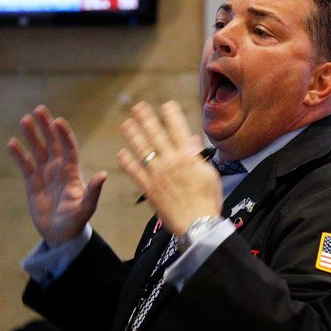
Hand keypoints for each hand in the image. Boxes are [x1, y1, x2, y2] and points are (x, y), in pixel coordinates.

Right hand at [8, 105, 106, 245]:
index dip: (64, 135)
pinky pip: (24, 164)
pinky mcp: (32, 182)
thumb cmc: (76, 220)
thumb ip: (93, 191)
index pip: (68, 148)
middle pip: (52, 142)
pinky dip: (18, 154)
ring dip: (32, 135)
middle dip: (46, 126)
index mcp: (72, 171)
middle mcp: (58, 168)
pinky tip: (12, 143)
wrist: (60, 233)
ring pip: (37, 149)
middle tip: (39, 109)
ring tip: (24, 119)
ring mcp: (44, 173)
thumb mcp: (86, 207)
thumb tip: (103, 175)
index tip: (58, 122)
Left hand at [117, 100, 221, 235]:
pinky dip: (127, 162)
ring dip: (133, 135)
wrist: (198, 225)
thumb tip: (192, 141)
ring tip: (126, 124)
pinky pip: (135, 172)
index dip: (172, 115)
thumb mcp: (209, 175)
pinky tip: (121, 153)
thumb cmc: (208, 201)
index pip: (178, 130)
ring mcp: (158, 175)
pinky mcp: (149, 189)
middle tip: (138, 107)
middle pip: (156, 135)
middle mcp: (171, 162)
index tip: (166, 104)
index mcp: (188, 157)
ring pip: (142, 150)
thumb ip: (198, 157)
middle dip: (147, 119)